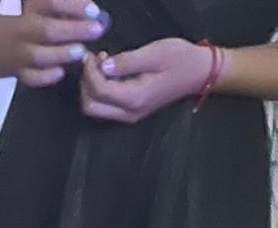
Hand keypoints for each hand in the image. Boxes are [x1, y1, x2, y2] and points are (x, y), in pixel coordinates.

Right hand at [12, 0, 109, 87]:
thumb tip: (49, 1)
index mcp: (12, 15)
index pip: (48, 4)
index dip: (72, 6)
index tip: (92, 8)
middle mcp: (11, 34)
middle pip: (46, 31)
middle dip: (73, 30)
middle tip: (97, 28)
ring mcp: (8, 55)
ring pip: (37, 57)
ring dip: (61, 54)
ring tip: (81, 52)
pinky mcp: (5, 69)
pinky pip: (26, 77)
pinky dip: (43, 76)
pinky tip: (59, 72)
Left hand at [81, 37, 210, 121]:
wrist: (198, 73)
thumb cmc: (180, 60)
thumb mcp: (154, 54)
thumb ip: (127, 62)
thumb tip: (103, 66)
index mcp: (135, 99)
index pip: (100, 91)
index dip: (90, 73)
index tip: (92, 55)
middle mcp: (128, 113)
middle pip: (90, 106)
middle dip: (86, 83)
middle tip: (93, 61)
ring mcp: (128, 115)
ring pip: (95, 108)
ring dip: (91, 86)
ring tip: (102, 64)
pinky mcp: (129, 112)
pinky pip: (104, 106)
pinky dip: (99, 90)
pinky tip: (108, 72)